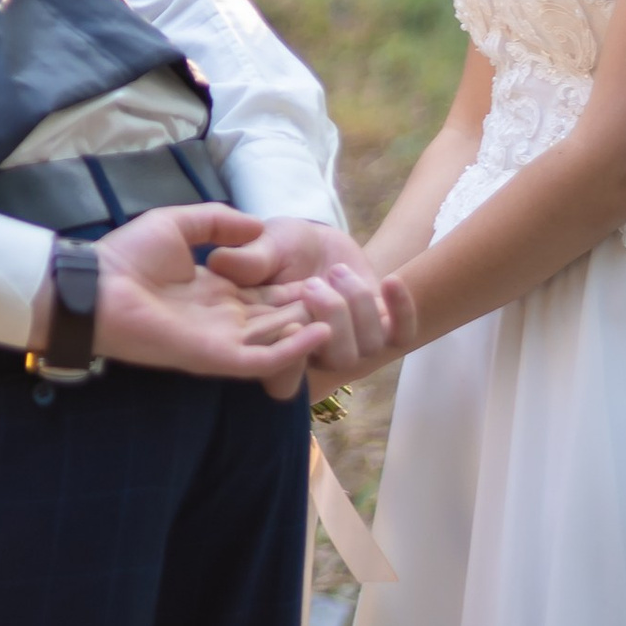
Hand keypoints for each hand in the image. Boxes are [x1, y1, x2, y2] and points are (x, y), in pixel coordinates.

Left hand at [76, 206, 334, 392]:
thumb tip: (257, 225)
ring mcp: (221, 340)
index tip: (330, 272)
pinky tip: (320, 333)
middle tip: (352, 293)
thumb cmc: (128, 256)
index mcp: (214, 292)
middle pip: (279, 316)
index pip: (265, 293)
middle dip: (312, 305)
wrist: (95, 287)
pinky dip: (292, 349)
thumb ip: (218, 222)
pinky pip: (262, 358)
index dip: (296, 284)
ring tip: (346, 309)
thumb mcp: (179, 225)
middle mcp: (223, 319)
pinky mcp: (215, 357)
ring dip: (310, 324)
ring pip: (279, 337)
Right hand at [210, 219, 415, 390]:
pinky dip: (403, 309)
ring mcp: (354, 344)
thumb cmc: (281, 248)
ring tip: (336, 271)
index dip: (291, 366)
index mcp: (281, 349)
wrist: (318, 242)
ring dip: (357, 304)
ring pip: (368, 348)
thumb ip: (248, 261)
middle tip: (311, 284)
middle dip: (330, 319)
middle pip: (337, 362)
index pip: (284, 383)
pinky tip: (390, 281)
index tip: (288, 327)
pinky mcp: (384, 328)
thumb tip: (222, 262)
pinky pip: (402, 335)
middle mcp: (321, 356)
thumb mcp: (263, 248)